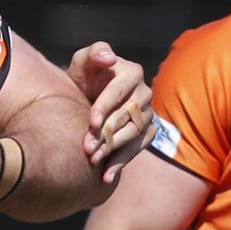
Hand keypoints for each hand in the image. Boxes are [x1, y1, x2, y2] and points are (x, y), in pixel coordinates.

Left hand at [67, 42, 154, 181]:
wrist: (86, 96)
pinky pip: (138, 149)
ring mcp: (147, 114)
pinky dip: (121, 162)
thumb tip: (110, 58)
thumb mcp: (83, 62)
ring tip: (93, 161)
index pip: (120, 92)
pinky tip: (105, 175)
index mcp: (132, 72)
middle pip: (127, 117)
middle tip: (87, 148)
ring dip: (113, 150)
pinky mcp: (147, 131)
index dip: (105, 106)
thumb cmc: (84, 76)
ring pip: (133, 135)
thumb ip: (94, 53)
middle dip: (106, 133)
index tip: (91, 122)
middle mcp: (144, 93)